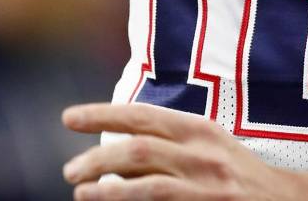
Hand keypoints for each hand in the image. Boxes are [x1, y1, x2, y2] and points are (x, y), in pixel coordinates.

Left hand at [61, 102, 307, 200]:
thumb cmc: (239, 175)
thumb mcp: (208, 146)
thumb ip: (169, 143)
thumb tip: (113, 153)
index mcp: (199, 129)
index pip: (141, 116)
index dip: (101, 114)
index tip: (68, 118)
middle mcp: (202, 154)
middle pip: (137, 149)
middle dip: (96, 157)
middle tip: (69, 170)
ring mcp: (206, 188)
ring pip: (146, 186)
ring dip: (107, 190)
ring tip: (81, 193)